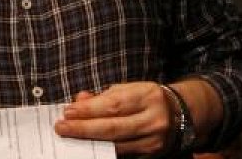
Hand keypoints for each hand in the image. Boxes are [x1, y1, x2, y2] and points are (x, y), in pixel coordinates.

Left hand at [53, 82, 171, 156]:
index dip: (88, 110)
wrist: (180, 113)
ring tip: (70, 136)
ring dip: (89, 141)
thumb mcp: (127, 89)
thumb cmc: (145, 98)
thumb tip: (78, 102)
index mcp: (148, 96)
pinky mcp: (152, 154)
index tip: (67, 112)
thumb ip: (103, 96)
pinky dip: (102, 150)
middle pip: (113, 128)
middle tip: (61, 127)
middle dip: (83, 129)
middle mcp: (154, 119)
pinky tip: (87, 146)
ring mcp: (154, 140)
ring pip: (116, 145)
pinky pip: (122, 154)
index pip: (113, 105)